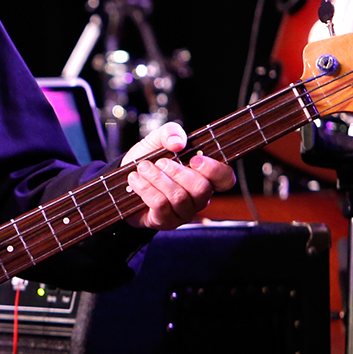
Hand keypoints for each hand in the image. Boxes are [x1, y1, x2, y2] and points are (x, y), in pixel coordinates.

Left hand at [121, 122, 235, 229]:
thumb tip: (178, 142)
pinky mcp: (165, 221)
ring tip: (143, 168)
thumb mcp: (158, 139)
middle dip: (178, 172)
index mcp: (204, 176)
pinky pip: (161, 206)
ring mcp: (183, 212)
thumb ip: (171, 132)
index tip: (194, 158)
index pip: (226, 178)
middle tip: (160, 161)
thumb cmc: (149, 160)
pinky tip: (136, 179)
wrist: (126, 177)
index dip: (214, 169)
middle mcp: (198, 197)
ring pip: (179, 197)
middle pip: (201, 189)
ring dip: (158, 178)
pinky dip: (146, 188)